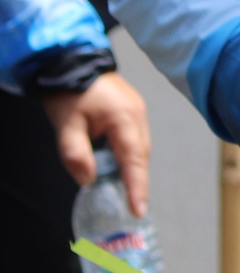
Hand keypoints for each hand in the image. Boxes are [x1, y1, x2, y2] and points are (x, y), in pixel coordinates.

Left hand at [44, 72, 151, 213]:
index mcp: (124, 119)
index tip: (139, 210)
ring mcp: (138, 112)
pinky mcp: (132, 111)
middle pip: (141, 156)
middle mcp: (138, 117)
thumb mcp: (65, 125)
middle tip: (130, 205)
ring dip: (131, 168)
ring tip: (122, 188)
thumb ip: (75, 154)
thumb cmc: (70, 93)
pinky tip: (116, 164)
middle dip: (136, 180)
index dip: (137, 187)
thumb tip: (88, 180)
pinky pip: (135, 140)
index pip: (134, 160)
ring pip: (139, 148)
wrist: (73, 62)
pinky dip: (128, 156)